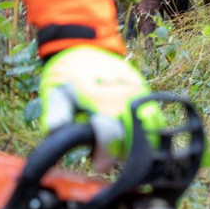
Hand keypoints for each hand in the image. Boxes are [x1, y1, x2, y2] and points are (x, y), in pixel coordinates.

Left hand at [38, 45, 163, 167]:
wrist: (86, 43)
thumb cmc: (67, 72)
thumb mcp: (55, 91)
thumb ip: (56, 113)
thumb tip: (56, 132)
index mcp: (101, 99)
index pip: (111, 136)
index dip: (105, 157)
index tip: (95, 165)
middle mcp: (125, 98)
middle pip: (134, 140)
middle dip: (119, 154)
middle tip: (102, 154)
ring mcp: (139, 94)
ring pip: (150, 132)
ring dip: (135, 146)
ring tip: (116, 145)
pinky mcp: (145, 93)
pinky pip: (155, 120)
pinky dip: (146, 133)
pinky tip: (129, 136)